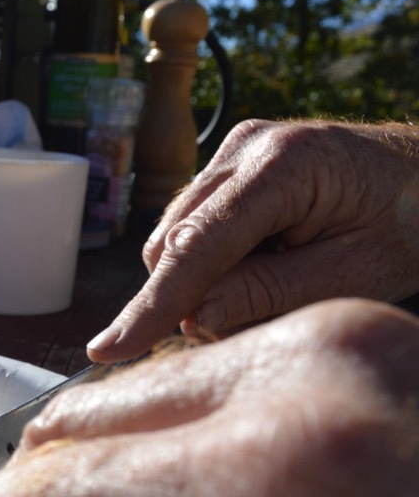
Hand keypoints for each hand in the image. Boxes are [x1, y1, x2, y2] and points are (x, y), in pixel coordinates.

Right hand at [88, 119, 418, 362]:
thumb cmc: (415, 220)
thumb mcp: (359, 271)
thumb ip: (273, 293)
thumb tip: (194, 320)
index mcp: (282, 165)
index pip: (195, 247)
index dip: (152, 304)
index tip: (109, 349)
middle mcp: (244, 148)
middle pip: (174, 243)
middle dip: (188, 297)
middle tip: (249, 326)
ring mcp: (234, 151)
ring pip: (177, 237)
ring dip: (203, 280)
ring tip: (278, 284)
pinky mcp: (231, 165)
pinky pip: (195, 226)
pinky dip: (215, 261)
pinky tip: (268, 263)